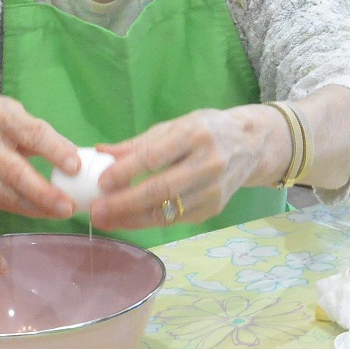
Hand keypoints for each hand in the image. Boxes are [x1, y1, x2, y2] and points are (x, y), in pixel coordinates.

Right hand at [0, 97, 78, 218]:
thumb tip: (77, 160)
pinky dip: (23, 210)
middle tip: (68, 206)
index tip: (76, 167)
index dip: (55, 151)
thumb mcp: (17, 118)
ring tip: (60, 212)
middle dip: (44, 192)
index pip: (31, 133)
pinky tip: (41, 211)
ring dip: (36, 207)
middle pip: (14, 171)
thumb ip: (43, 135)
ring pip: (6, 193)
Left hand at [90, 107, 273, 229]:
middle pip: (161, 189)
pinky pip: (176, 220)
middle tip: (97, 210)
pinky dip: (149, 222)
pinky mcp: (215, 208)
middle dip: (124, 203)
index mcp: (195, 135)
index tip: (102, 182)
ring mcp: (214, 190)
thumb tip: (101, 152)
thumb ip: (138, 143)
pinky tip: (127, 221)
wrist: (252, 145)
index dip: (126, 171)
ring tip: (105, 220)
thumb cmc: (205, 131)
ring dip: (132, 219)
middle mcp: (209, 163)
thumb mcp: (174, 126)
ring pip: (168, 211)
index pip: (155, 157)